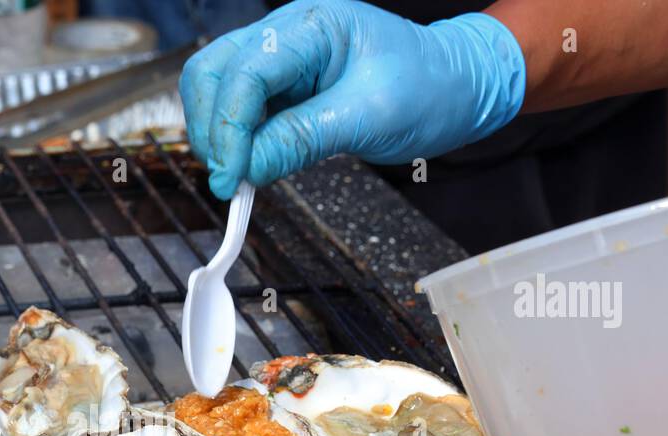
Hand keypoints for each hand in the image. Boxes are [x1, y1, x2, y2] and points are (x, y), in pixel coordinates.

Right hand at [180, 0, 526, 198]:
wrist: (456, 86)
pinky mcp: (281, 84)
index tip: (231, 178)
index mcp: (313, 25)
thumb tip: (247, 168)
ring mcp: (281, 57)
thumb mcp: (370, 116)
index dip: (229, 128)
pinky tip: (251, 165)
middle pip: (212, 71)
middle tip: (229, 179)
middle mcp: (287, 33)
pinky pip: (239, 108)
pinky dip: (234, 139)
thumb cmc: (428, 88)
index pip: (246, 72)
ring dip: (216, 133)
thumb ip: (302, 138)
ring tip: (239, 175)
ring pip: (216, 87)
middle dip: (212, 128)